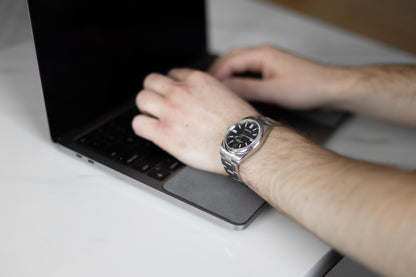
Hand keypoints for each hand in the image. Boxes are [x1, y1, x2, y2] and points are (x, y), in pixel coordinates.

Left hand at [132, 69, 258, 174]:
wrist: (244, 144)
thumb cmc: (242, 125)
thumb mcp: (228, 94)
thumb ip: (208, 91)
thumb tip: (201, 98)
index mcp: (197, 80)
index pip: (173, 73)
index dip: (172, 85)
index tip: (173, 95)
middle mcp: (181, 92)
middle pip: (151, 81)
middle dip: (154, 92)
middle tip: (159, 104)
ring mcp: (170, 111)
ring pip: (141, 99)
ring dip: (146, 108)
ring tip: (154, 118)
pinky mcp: (164, 133)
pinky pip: (138, 124)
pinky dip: (142, 127)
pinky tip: (150, 131)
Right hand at [209, 45, 351, 109]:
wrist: (331, 88)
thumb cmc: (309, 87)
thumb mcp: (273, 91)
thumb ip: (246, 88)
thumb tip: (225, 88)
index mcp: (262, 54)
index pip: (229, 61)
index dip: (215, 75)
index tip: (205, 88)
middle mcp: (264, 54)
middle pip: (232, 59)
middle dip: (217, 72)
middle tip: (206, 88)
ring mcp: (269, 61)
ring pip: (240, 65)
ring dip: (228, 75)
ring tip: (217, 90)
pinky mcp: (273, 70)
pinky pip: (249, 71)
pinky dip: (238, 78)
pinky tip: (236, 90)